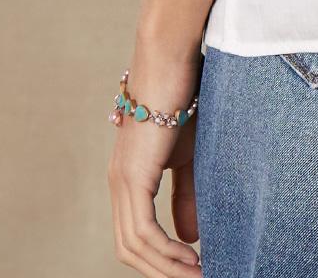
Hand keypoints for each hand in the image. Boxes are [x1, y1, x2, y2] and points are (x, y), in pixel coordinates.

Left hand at [108, 51, 203, 275]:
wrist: (173, 60)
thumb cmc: (184, 98)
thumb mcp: (189, 155)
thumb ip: (186, 195)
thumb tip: (190, 239)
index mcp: (129, 178)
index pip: (135, 236)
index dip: (160, 260)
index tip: (192, 269)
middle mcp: (118, 184)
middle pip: (130, 249)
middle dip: (162, 271)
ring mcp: (123, 180)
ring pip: (135, 246)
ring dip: (166, 267)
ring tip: (198, 274)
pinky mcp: (133, 175)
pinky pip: (144, 230)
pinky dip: (166, 251)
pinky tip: (190, 256)